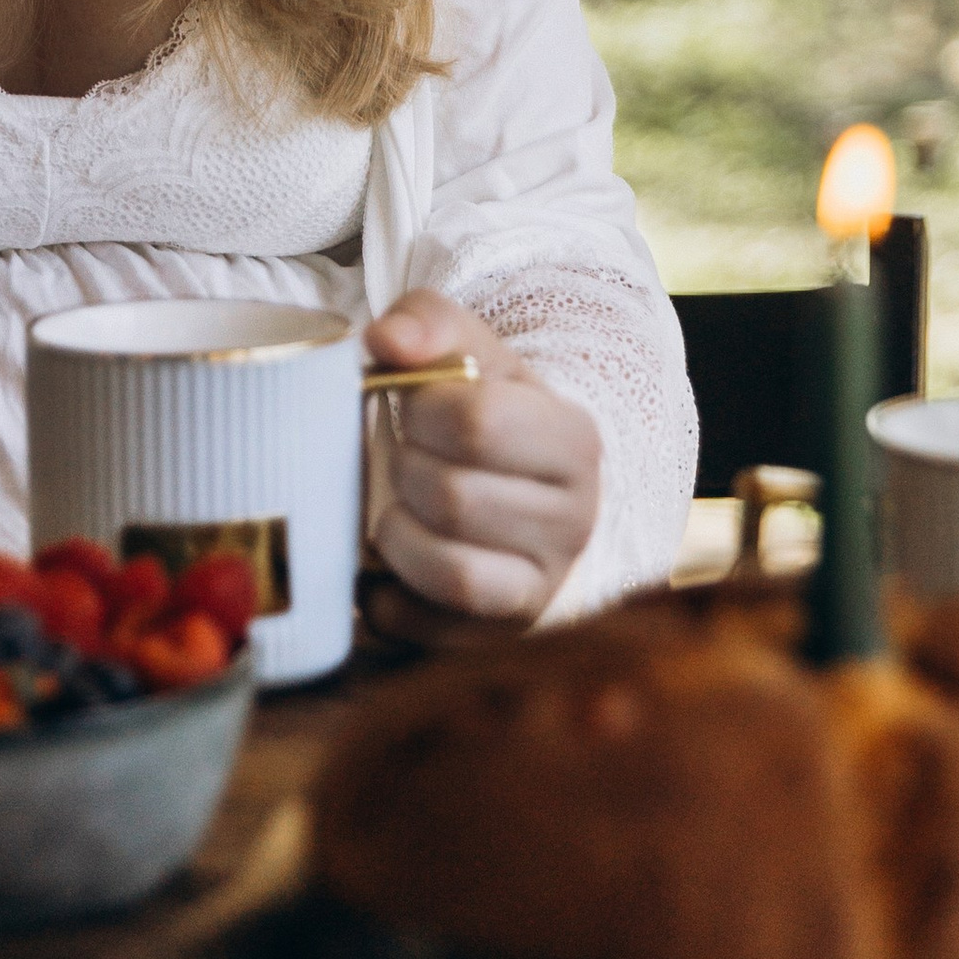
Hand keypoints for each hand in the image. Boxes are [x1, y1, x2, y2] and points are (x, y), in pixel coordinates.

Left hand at [365, 290, 600, 622]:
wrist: (511, 482)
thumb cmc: (482, 409)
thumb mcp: (468, 350)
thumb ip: (426, 321)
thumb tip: (384, 342)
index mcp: (573, 440)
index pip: (478, 423)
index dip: (420, 409)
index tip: (413, 404)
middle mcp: (575, 522)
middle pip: (455, 498)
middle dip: (403, 470)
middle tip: (400, 457)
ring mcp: (543, 588)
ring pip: (451, 574)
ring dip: (394, 536)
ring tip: (392, 508)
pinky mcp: (500, 637)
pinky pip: (427, 631)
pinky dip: (385, 598)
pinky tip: (383, 565)